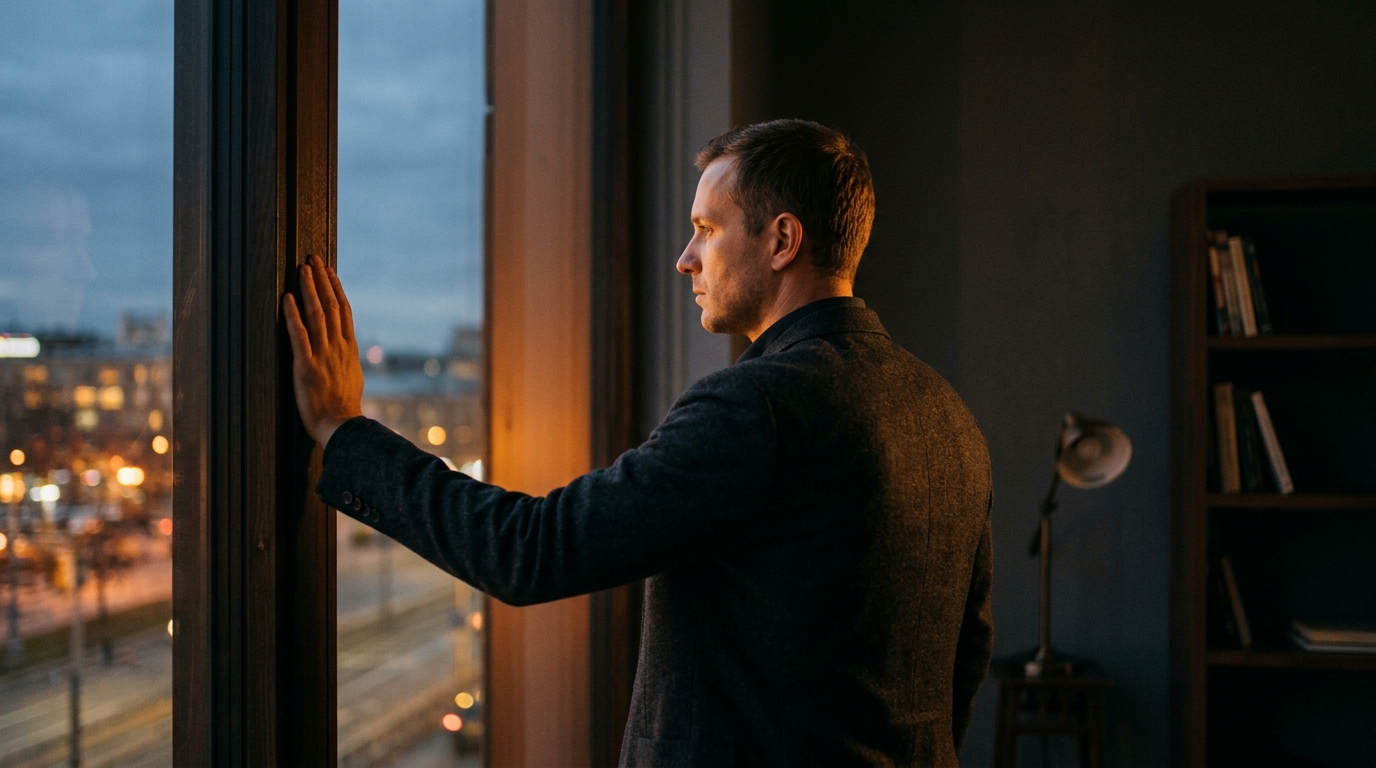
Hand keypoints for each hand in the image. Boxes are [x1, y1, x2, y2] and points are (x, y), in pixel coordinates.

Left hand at [283, 255, 364, 446]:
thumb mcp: (353, 378)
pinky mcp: (307, 366)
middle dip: (321, 280)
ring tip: (303, 269)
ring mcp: (323, 355)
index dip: (335, 289)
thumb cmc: (345, 409)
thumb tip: (345, 350)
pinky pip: (299, 336)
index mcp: (349, 349)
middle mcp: (339, 347)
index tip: (329, 271)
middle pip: (331, 306)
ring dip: (310, 290)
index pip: (344, 311)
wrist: (342, 427)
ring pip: (318, 315)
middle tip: (312, 259)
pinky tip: (288, 299)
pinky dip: (293, 316)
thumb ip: (347, 360)